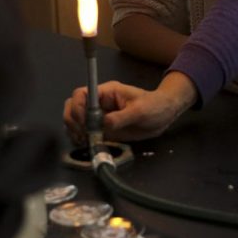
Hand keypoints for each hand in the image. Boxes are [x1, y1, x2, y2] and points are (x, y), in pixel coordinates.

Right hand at [63, 73, 197, 143]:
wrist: (164, 115)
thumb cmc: (154, 106)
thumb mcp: (140, 110)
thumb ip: (121, 117)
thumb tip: (103, 125)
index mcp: (107, 93)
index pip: (82, 94)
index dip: (77, 107)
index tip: (83, 122)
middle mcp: (99, 103)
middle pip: (72, 106)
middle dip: (72, 121)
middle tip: (82, 134)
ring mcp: (99, 117)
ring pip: (75, 120)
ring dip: (74, 131)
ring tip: (84, 140)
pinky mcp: (102, 129)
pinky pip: (84, 133)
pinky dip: (80, 139)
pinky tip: (87, 144)